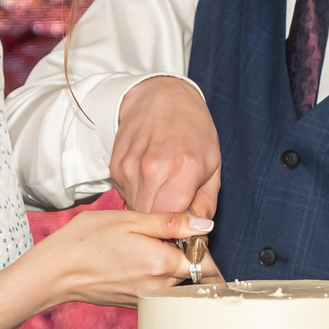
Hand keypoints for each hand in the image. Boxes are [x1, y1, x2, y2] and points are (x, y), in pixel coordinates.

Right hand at [30, 207, 210, 308]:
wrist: (55, 272)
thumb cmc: (87, 239)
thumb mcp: (130, 220)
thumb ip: (171, 223)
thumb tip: (205, 226)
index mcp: (163, 263)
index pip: (205, 262)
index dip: (202, 245)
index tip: (188, 233)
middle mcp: (160, 287)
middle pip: (193, 274)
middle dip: (188, 255)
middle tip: (164, 236)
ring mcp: (148, 299)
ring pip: (176, 283)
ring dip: (171, 266)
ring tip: (145, 247)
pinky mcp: (136, 303)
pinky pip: (159, 290)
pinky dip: (156, 276)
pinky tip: (134, 260)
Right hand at [112, 77, 221, 217]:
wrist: (161, 96)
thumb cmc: (193, 129)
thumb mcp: (213, 165)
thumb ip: (206, 202)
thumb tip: (198, 231)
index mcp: (182, 169)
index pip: (171, 221)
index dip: (177, 232)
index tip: (183, 231)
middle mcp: (152, 170)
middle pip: (150, 220)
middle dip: (161, 223)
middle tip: (173, 212)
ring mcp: (130, 168)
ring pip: (135, 209)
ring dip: (149, 207)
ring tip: (162, 188)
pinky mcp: (116, 167)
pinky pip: (126, 194)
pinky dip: (137, 193)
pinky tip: (148, 177)